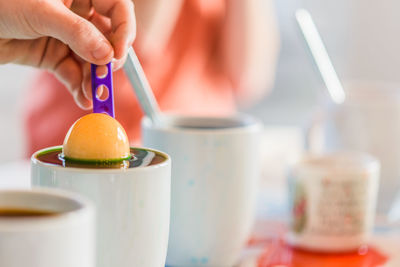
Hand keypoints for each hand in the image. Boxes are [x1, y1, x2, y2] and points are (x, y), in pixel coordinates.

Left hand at [0, 0, 135, 108]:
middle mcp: (76, 14)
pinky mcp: (53, 56)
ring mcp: (66, 37)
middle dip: (107, 62)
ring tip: (94, 95)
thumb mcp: (41, 12)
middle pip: (107, 39)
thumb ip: (77, 32)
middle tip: (105, 78)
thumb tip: (107, 55)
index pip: (117, 8)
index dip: (124, 30)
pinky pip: (73, 73)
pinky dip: (79, 87)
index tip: (118, 53)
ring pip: (91, 60)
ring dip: (94, 80)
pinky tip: (83, 98)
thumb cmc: (0, 2)